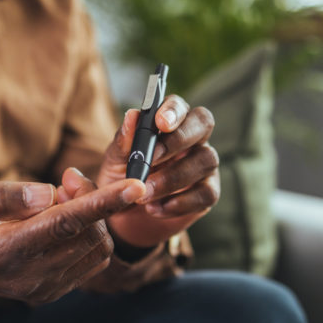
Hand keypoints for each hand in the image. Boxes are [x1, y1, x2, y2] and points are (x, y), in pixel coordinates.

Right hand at [0, 173, 145, 306]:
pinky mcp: (53, 290)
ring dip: (94, 217)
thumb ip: (4, 196)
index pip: (65, 224)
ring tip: (64, 200)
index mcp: (5, 252)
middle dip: (93, 198)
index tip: (135, 187)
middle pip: (87, 232)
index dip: (103, 202)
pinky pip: (91, 260)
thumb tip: (49, 193)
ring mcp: (44, 288)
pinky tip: (68, 221)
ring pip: (96, 247)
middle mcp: (29, 277)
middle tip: (70, 179)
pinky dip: (91, 234)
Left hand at [98, 95, 219, 247]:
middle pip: (203, 122)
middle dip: (180, 138)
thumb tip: (132, 116)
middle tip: (152, 158)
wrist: (124, 217)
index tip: (159, 123)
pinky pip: (206, 193)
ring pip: (206, 159)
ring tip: (144, 195)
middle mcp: (191, 137)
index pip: (179, 105)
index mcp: (168, 122)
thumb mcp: (114, 161)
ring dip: (173, 178)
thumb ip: (124, 141)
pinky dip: (180, 203)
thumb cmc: (121, 179)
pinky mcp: (208, 191)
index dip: (173, 110)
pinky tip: (156, 209)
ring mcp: (203, 163)